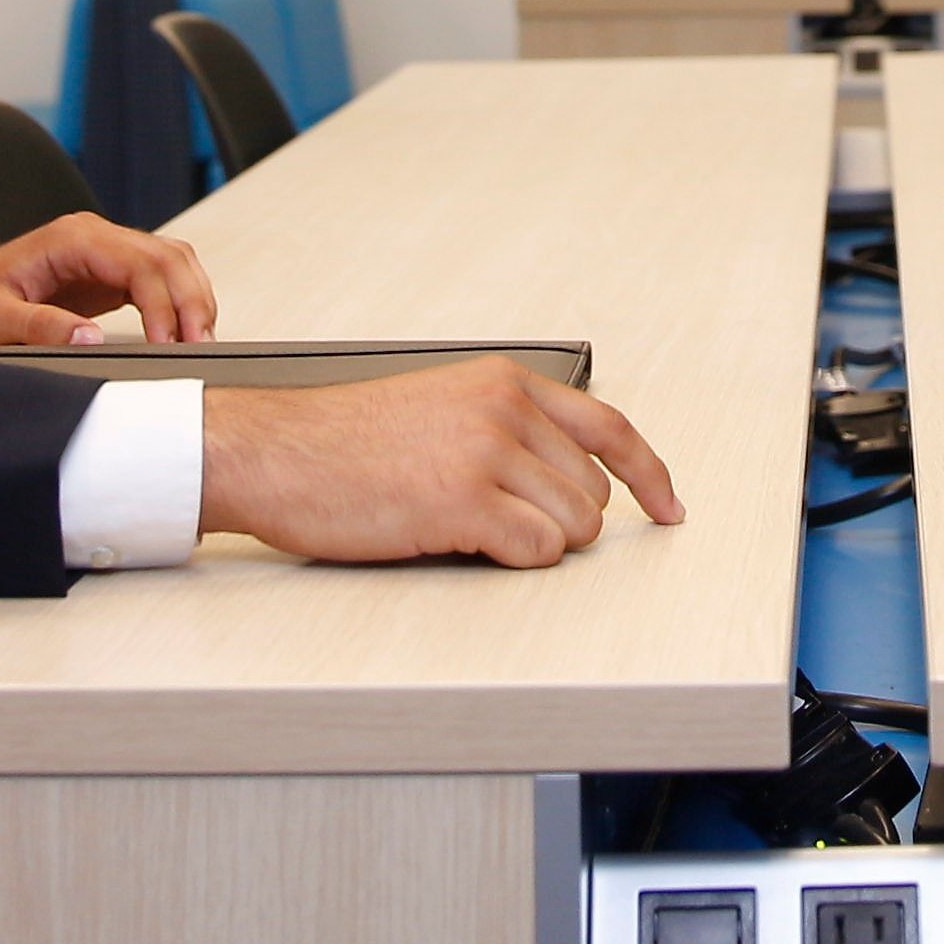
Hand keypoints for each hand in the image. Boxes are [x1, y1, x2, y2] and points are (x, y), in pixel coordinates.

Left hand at [0, 214, 218, 348]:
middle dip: (191, 301)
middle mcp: (93, 237)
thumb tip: (91, 337)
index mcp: (71, 239)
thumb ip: (41, 327)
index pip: (140, 263)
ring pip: (173, 261)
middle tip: (200, 345)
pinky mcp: (108, 273)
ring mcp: (103, 252)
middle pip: (168, 257)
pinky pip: (160, 277)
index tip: (168, 342)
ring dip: (193, 298)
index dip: (163, 303)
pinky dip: (180, 301)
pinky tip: (185, 330)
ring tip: (201, 340)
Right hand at [200, 359, 685, 566]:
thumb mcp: (439, 408)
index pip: (611, 428)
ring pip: (572, 528)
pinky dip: (512, 561)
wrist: (273, 453)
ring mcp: (487, 452)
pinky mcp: (464, 500)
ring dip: (533, 545)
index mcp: (505, 382)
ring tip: (468, 530)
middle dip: (560, 524)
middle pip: (594, 494)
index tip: (670, 509)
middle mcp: (506, 409)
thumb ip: (506, 428)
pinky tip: (463, 544)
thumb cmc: (343, 443)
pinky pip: (536, 551)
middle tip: (496, 526)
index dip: (651, 476)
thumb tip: (567, 482)